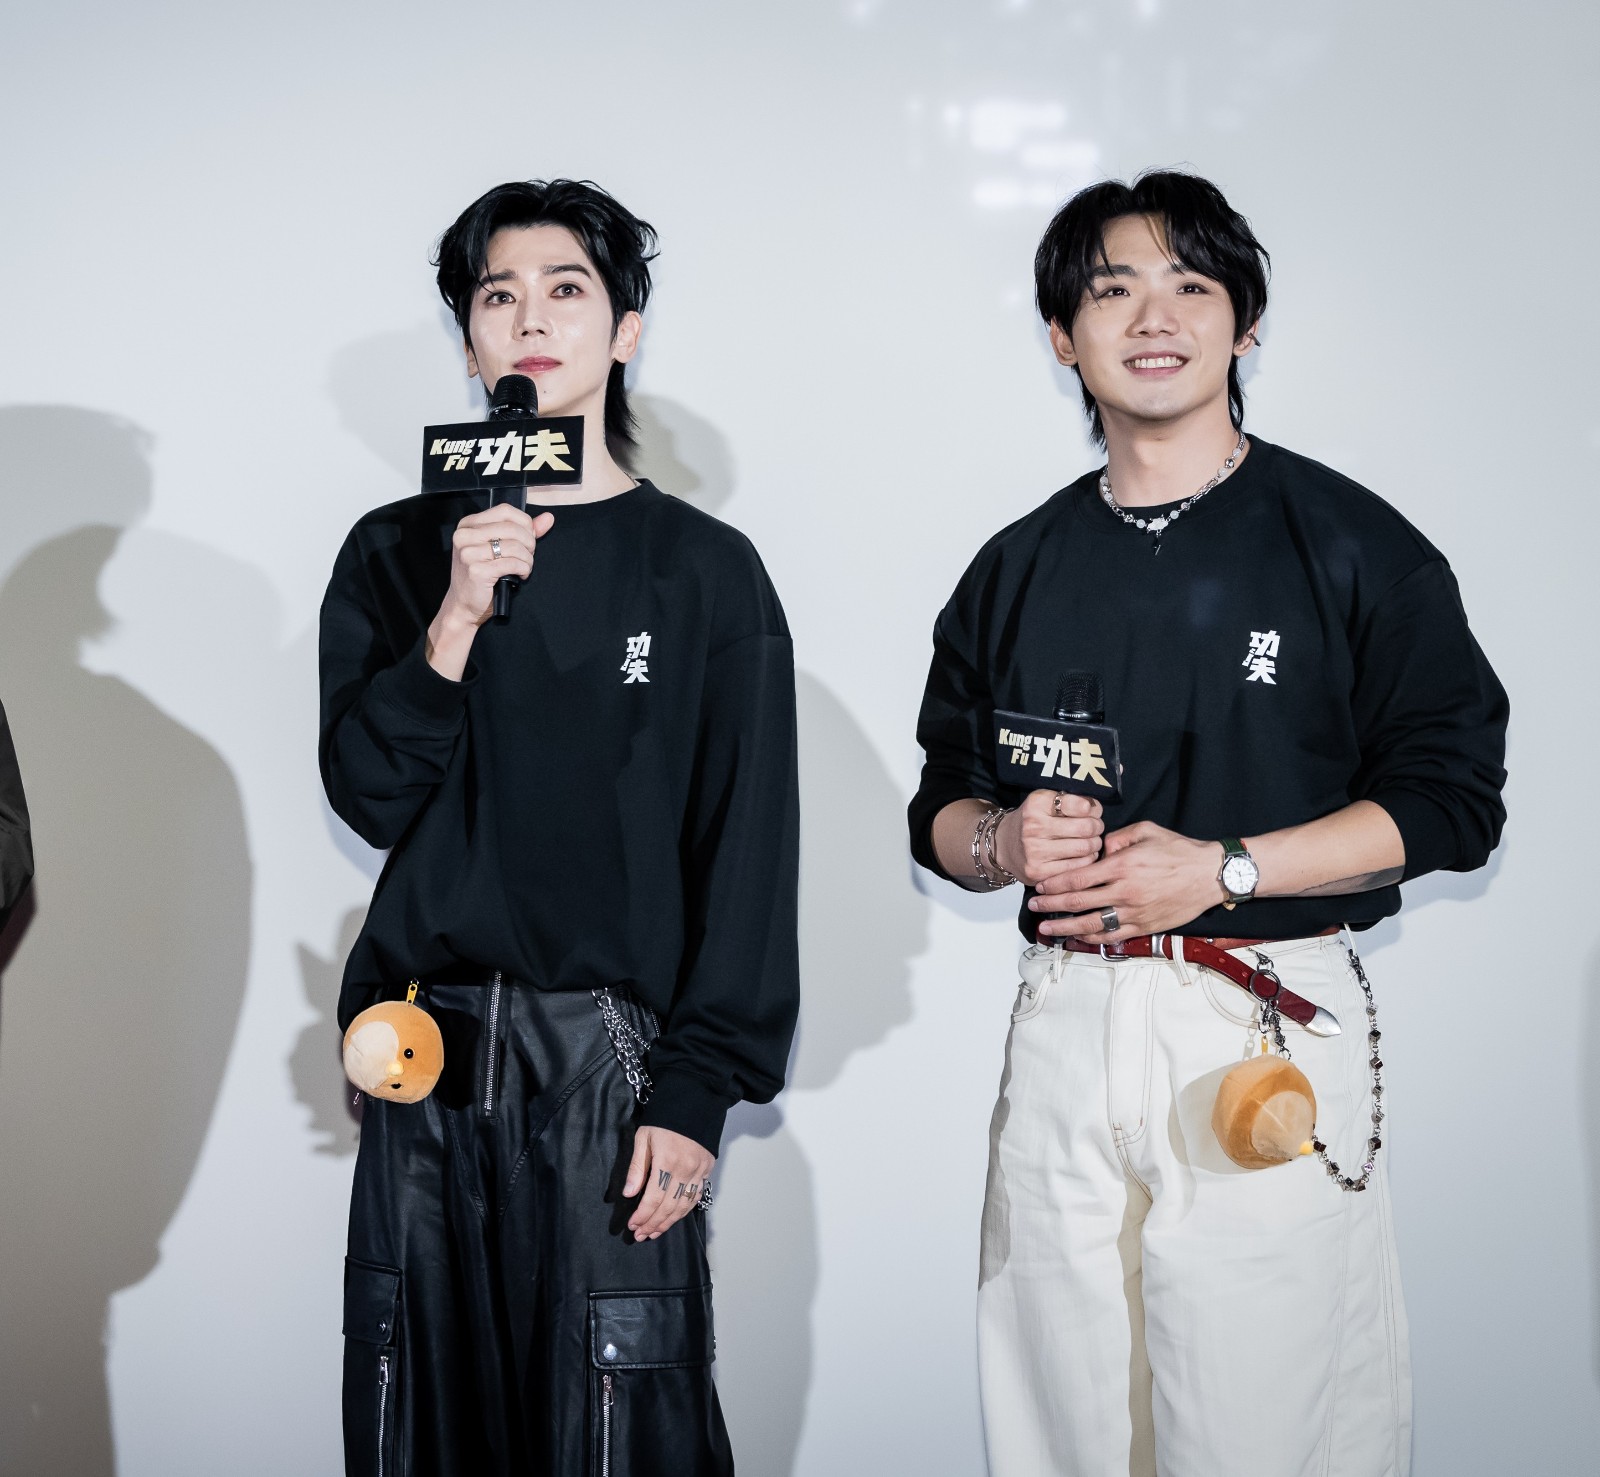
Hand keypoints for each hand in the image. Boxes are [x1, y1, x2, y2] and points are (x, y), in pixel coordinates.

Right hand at [441, 505, 554, 628]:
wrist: (464, 605)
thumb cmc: (482, 576)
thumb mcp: (499, 548)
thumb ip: (523, 531)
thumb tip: (548, 518)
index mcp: (468, 525)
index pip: (505, 511)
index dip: (524, 523)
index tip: (529, 538)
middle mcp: (465, 536)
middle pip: (511, 528)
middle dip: (528, 543)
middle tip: (529, 556)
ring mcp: (468, 553)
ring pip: (514, 546)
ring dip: (527, 559)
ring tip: (525, 566)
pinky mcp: (476, 570)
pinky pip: (512, 563)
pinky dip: (523, 569)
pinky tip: (520, 575)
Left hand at [623, 1126, 714, 1240]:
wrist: (695, 1100)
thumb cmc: (664, 1118)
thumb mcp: (644, 1138)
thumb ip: (637, 1167)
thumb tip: (629, 1193)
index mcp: (667, 1162)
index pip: (653, 1198)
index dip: (642, 1215)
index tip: (632, 1225)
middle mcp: (685, 1170)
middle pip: (668, 1206)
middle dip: (653, 1224)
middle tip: (640, 1236)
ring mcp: (699, 1171)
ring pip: (683, 1206)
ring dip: (668, 1222)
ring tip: (654, 1233)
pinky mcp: (707, 1170)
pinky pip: (696, 1196)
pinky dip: (684, 1211)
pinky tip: (674, 1218)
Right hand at [993, 790, 1103, 885]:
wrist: (1002, 845)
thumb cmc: (1032, 821)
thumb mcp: (1045, 802)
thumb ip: (1071, 801)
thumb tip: (1096, 809)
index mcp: (1037, 804)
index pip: (1079, 805)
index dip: (1093, 808)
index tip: (1092, 811)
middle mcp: (1033, 827)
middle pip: (1086, 828)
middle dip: (1097, 827)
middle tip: (1095, 828)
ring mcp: (1035, 852)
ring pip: (1084, 849)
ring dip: (1094, 845)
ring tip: (1090, 842)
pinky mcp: (1038, 872)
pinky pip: (1076, 868)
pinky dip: (1086, 861)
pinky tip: (1082, 856)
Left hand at [1028, 820, 1222, 941]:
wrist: (1210, 875)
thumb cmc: (1179, 850)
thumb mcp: (1146, 830)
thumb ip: (1116, 838)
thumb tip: (1099, 849)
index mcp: (1122, 866)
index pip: (1078, 878)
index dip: (1055, 884)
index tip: (1041, 887)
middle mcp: (1125, 892)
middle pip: (1078, 902)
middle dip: (1052, 906)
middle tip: (1034, 908)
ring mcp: (1135, 912)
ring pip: (1092, 924)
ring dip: (1066, 928)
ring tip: (1047, 930)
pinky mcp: (1145, 926)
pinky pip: (1113, 936)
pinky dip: (1092, 938)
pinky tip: (1078, 937)